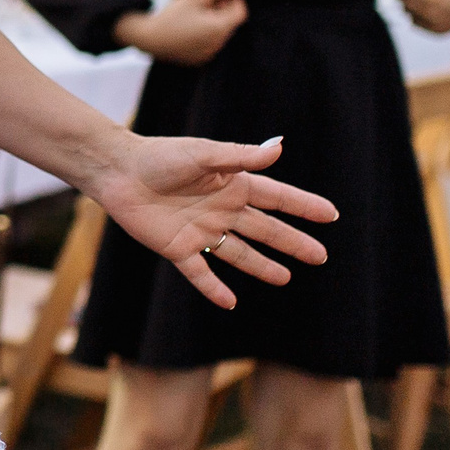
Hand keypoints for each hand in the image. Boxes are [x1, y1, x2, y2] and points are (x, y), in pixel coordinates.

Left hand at [88, 134, 334, 309]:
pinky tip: (230, 303)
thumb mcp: (205, 153)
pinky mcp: (178, 247)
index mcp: (231, 184)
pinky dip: (214, 288)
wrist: (118, 171)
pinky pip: (200, 272)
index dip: (303, 206)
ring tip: (285, 278)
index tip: (331, 215)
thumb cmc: (161, 155)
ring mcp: (201, 230)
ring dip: (262, 266)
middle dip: (293, 242)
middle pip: (265, 230)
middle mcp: (221, 209)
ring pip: (239, 253)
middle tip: (320, 256)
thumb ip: (241, 156)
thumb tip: (280, 146)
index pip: (276, 198)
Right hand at [114, 0, 246, 65]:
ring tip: (193, 15)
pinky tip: (187, 28)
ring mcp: (209, 53)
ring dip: (213, 23)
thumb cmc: (171, 16)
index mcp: (220, 27)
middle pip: (230, 24)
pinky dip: (204, 36)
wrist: (148, 39)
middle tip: (203, 2)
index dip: (234, 1)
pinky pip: (209, 45)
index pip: (241, 13)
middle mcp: (218, 43)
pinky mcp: (199, 59)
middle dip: (222, 11)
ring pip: (220, 34)